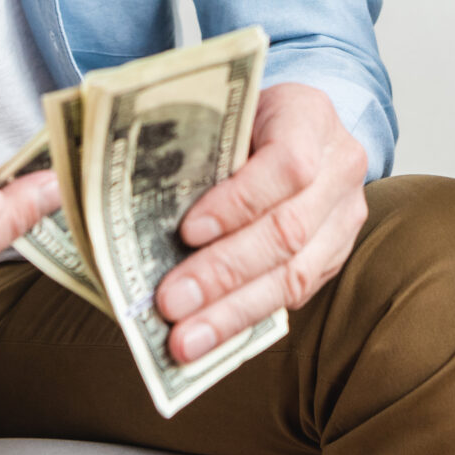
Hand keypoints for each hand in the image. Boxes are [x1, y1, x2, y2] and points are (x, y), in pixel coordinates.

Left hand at [153, 82, 368, 366]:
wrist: (298, 127)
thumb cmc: (244, 119)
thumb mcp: (222, 114)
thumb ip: (189, 153)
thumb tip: (109, 211)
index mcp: (309, 116)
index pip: (287, 165)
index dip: (239, 202)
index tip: (187, 231)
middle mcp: (339, 166)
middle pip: (288, 230)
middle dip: (223, 272)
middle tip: (171, 303)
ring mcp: (345, 216)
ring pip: (295, 275)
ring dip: (233, 313)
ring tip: (186, 340)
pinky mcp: (337, 255)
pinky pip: (296, 295)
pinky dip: (248, 319)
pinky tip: (210, 338)